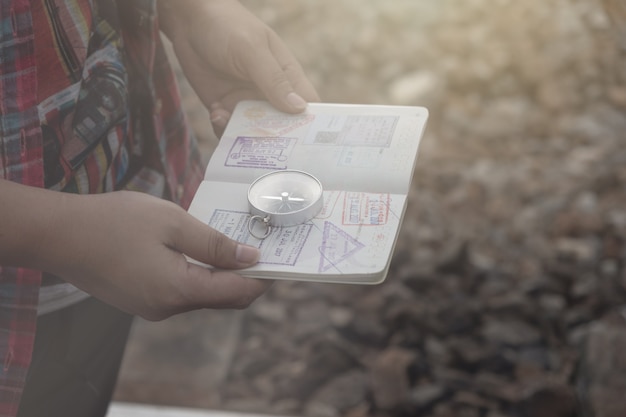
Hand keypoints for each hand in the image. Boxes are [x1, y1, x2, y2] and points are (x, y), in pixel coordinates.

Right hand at [0, 180, 270, 320]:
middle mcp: (168, 308)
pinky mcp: (142, 301)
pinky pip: (182, 292)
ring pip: (203, 295)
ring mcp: (153, 308)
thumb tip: (252, 259)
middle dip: (245, 275)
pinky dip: (198, 275)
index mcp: (179, 291)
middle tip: (258, 243)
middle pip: (223, 298)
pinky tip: (197, 249)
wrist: (59, 234)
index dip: (263, 277)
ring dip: (220, 274)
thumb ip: (215, 245)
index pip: (238, 293)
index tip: (278, 256)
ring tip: (229, 241)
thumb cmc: (115, 221)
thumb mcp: (172, 223)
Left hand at [158, 0, 319, 134]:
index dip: (312, 127)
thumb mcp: (251, 49)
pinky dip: (223, 129)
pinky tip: (215, 112)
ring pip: (255, 134)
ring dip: (244, 136)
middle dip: (276, 140)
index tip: (307, 145)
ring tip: (227, 121)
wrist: (188, 21)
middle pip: (283, 128)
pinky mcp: (226, 108)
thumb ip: (274, 79)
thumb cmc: (227, 26)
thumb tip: (299, 108)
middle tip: (265, 148)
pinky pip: (230, 130)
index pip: (309, 107)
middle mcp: (271, 94)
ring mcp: (248, 103)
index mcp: (288, 77)